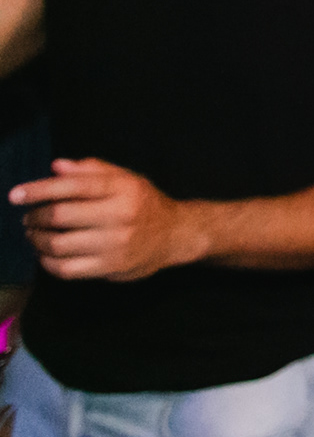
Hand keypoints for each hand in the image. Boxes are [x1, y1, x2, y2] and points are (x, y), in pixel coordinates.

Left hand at [10, 158, 204, 280]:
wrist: (175, 235)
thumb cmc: (143, 203)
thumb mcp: (125, 178)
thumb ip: (92, 169)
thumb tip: (56, 167)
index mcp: (122, 189)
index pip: (73, 186)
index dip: (39, 190)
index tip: (15, 195)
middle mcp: (120, 215)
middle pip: (61, 216)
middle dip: (36, 217)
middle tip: (29, 218)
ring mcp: (115, 244)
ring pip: (59, 245)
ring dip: (37, 240)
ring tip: (34, 235)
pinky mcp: (111, 268)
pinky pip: (66, 269)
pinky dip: (48, 262)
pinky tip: (47, 254)